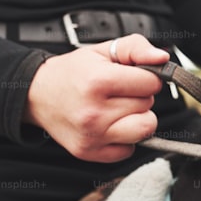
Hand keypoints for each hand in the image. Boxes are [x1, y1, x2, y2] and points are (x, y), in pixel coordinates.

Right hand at [24, 34, 169, 162]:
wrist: (38, 94)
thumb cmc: (72, 72)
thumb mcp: (102, 50)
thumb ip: (136, 48)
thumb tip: (162, 59)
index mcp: (98, 81)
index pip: (151, 84)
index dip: (147, 77)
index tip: (133, 77)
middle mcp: (94, 112)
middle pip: (148, 106)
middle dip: (139, 96)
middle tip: (119, 92)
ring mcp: (92, 135)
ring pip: (144, 130)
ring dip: (137, 118)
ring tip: (119, 109)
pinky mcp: (89, 152)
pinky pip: (128, 150)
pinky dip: (124, 139)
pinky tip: (110, 125)